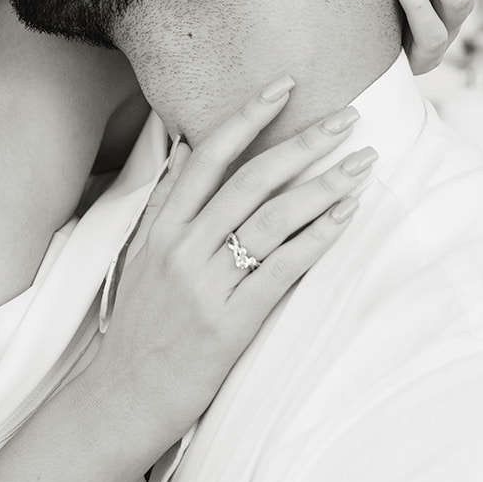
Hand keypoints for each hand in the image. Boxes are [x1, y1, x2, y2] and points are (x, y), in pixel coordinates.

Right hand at [89, 81, 374, 454]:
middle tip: (348, 117)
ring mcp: (206, 285)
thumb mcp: (139, 255)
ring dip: (324, 186)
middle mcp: (182, 247)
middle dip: (303, 142)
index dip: (247, 116)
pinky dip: (317, 239)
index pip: (208, 155)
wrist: (120, 396)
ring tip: (362, 164)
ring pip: (273, 219)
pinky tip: (346, 217)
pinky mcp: (229, 323)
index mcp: (161, 226)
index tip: (283, 85)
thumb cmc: (138, 326)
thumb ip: (166, 202)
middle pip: (251, 179)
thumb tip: (184, 147)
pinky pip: (281, 270)